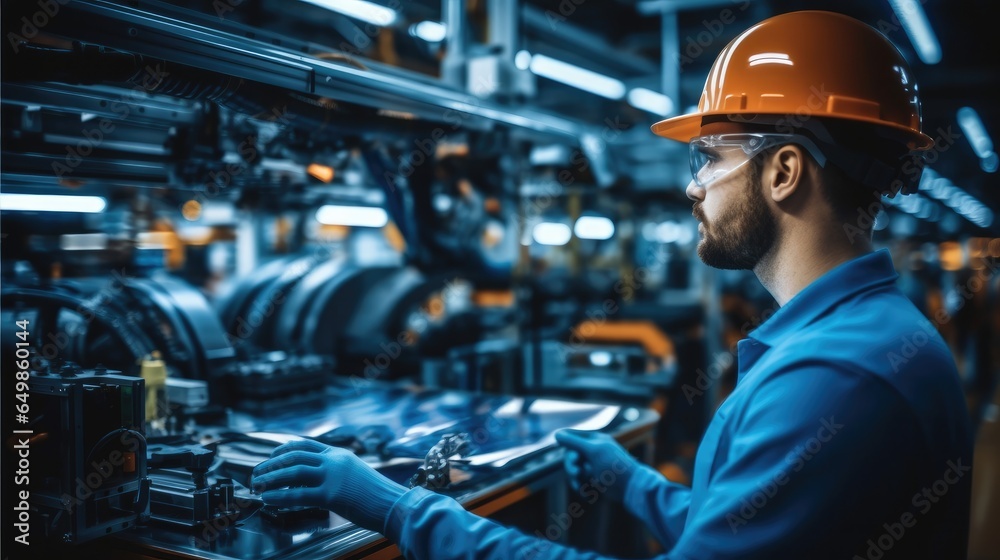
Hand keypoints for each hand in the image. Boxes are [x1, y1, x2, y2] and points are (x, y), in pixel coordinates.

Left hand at [250, 438, 406, 532]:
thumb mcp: (355, 474)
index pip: (305, 444)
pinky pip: (298, 495)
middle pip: (295, 455)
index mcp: (339, 454)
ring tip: (257, 485)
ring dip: (271, 478)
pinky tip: (268, 499)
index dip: (284, 449)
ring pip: (293, 471)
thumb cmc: (376, 494)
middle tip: (257, 473)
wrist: (394, 504)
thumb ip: (336, 471)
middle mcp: (334, 460)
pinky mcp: (332, 495)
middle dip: (271, 464)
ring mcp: (333, 476)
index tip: (271, 456)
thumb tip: (315, 479)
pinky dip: (279, 496)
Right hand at [555, 429, 639, 501]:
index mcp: (594, 440)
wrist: (630, 486)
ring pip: (573, 470)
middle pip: (571, 457)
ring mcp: (593, 465)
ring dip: (574, 479)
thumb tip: (557, 434)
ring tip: (580, 486)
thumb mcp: (593, 451)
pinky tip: (586, 493)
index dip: (569, 449)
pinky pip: (580, 481)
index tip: (574, 459)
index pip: (573, 439)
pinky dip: (581, 487)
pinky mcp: (594, 479)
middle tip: (577, 473)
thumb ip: (574, 442)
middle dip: (571, 466)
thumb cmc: (614, 465)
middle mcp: (592, 451)